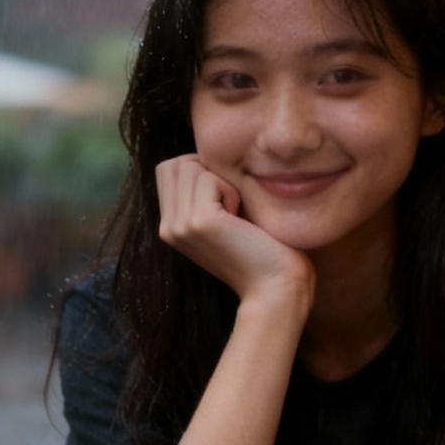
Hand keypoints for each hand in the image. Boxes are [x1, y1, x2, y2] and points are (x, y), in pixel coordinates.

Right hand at [155, 156, 312, 309]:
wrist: (276, 287)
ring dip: (220, 181)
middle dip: (206, 171)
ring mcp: (178, 225)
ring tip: (236, 213)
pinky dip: (230, 190)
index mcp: (170, 226)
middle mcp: (168, 227)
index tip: (226, 198)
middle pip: (174, 164)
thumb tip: (201, 156)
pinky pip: (208, 178)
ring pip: (188, 166)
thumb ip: (204, 192)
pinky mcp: (197, 222)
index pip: (168, 169)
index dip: (199, 170)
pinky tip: (241, 220)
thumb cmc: (262, 249)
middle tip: (231, 204)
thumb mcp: (224, 217)